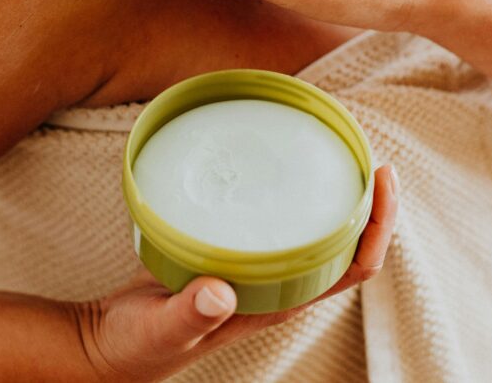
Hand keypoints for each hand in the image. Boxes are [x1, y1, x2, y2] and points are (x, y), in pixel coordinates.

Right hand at [73, 164, 398, 381]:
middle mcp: (279, 285)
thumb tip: (220, 292)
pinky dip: (289, 192)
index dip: (378, 225)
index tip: (380, 177)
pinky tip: (274, 163)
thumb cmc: (139, 346)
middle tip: (362, 145)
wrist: (110, 345)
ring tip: (332, 145)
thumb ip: (189, 314)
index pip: (353, 268)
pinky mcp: (233, 253)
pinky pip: (279, 220)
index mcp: (278, 304)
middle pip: (348, 241)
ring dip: (334, 191)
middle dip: (366, 198)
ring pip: (317, 228)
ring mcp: (258, 269)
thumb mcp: (161, 331)